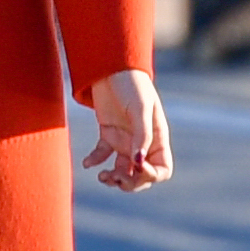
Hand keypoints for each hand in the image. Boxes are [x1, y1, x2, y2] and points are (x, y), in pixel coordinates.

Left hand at [86, 68, 172, 191]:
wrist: (110, 67)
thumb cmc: (132, 85)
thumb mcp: (140, 109)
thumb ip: (141, 136)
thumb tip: (138, 162)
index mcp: (158, 138)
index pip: (162, 170)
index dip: (150, 175)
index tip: (136, 165)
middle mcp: (142, 143)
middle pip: (141, 176)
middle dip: (130, 183)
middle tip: (115, 177)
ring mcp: (125, 140)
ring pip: (122, 170)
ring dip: (114, 178)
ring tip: (102, 176)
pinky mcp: (108, 134)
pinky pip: (102, 155)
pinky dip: (95, 161)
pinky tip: (87, 163)